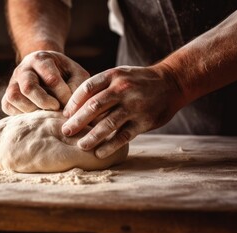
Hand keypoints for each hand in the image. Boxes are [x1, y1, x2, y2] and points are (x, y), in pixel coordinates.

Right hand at [1, 50, 89, 114]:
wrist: (44, 69)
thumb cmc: (64, 73)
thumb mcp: (75, 73)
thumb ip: (77, 85)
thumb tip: (69, 107)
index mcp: (41, 59)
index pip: (51, 79)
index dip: (63, 95)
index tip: (70, 103)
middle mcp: (23, 69)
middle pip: (28, 87)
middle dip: (44, 102)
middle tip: (56, 108)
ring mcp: (12, 82)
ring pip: (14, 97)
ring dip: (31, 109)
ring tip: (44, 113)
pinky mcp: (7, 96)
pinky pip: (7, 106)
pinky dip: (20, 114)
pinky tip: (34, 115)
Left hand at [61, 65, 185, 157]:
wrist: (172, 82)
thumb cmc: (137, 81)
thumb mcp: (119, 75)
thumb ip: (100, 87)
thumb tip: (73, 107)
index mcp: (113, 76)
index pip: (87, 88)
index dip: (73, 103)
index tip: (65, 115)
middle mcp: (122, 89)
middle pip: (94, 106)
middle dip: (77, 121)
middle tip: (65, 131)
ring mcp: (134, 105)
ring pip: (108, 123)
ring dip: (92, 136)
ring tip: (81, 145)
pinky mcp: (144, 121)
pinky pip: (123, 136)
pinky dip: (110, 146)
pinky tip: (99, 153)